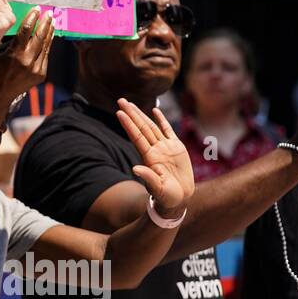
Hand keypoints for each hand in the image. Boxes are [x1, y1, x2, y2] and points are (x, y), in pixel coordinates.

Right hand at [0, 8, 53, 107]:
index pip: (26, 30)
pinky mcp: (41, 74)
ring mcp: (36, 69)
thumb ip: (10, 42)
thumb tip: (19, 28)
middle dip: (45, 23)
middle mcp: (28, 62)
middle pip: (39, 37)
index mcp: (15, 55)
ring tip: (52, 22)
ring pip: (45, 46)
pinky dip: (47, 45)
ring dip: (49, 33)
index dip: (32, 18)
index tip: (36, 10)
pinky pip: (45, 56)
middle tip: (48, 13)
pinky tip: (49, 37)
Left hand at [116, 99, 194, 216]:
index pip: (136, 136)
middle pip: (141, 127)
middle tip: (120, 99)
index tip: (119, 112)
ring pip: (152, 126)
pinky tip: (155, 110)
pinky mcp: (176, 148)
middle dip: (131, 113)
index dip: (128, 124)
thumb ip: (148, 178)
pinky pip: (168, 130)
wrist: (179, 199)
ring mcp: (165, 147)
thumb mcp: (157, 189)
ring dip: (141, 114)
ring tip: (131, 103)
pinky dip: (161, 120)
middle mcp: (155, 149)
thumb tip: (135, 168)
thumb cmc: (166, 197)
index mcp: (149, 157)